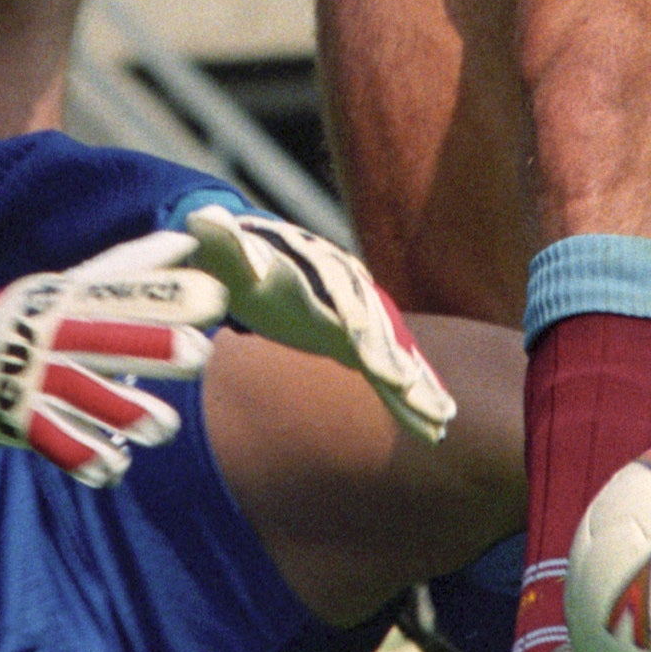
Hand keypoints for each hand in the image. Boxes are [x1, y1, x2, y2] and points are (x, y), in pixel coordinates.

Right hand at [0, 238, 225, 487]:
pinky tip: (114, 469)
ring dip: (123, 411)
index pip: (121, 294)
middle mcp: (51, 335)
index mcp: (67, 299)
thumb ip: (130, 266)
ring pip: (82, 394)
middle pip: (104, 340)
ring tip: (165, 427)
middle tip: (199, 354)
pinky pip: (52, 441)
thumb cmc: (32, 318)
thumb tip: (187, 240)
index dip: (165, 295)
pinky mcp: (18, 419)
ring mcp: (32, 378)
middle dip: (150, 346)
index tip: (213, 297)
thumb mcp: (71, 284)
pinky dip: (82, 456)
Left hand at [177, 208, 455, 441]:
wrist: (247, 253)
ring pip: (394, 355)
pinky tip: (433, 428)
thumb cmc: (230, 252)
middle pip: (382, 330)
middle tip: (422, 397)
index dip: (365, 330)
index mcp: (318, 269)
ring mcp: (357, 317)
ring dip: (419, 387)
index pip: (346, 300)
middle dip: (401, 364)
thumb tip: (208, 222)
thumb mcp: (221, 244)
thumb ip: (220, 237)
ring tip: (442, 421)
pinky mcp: (355, 341)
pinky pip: (387, 373)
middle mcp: (348, 291)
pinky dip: (409, 399)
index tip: (381, 362)